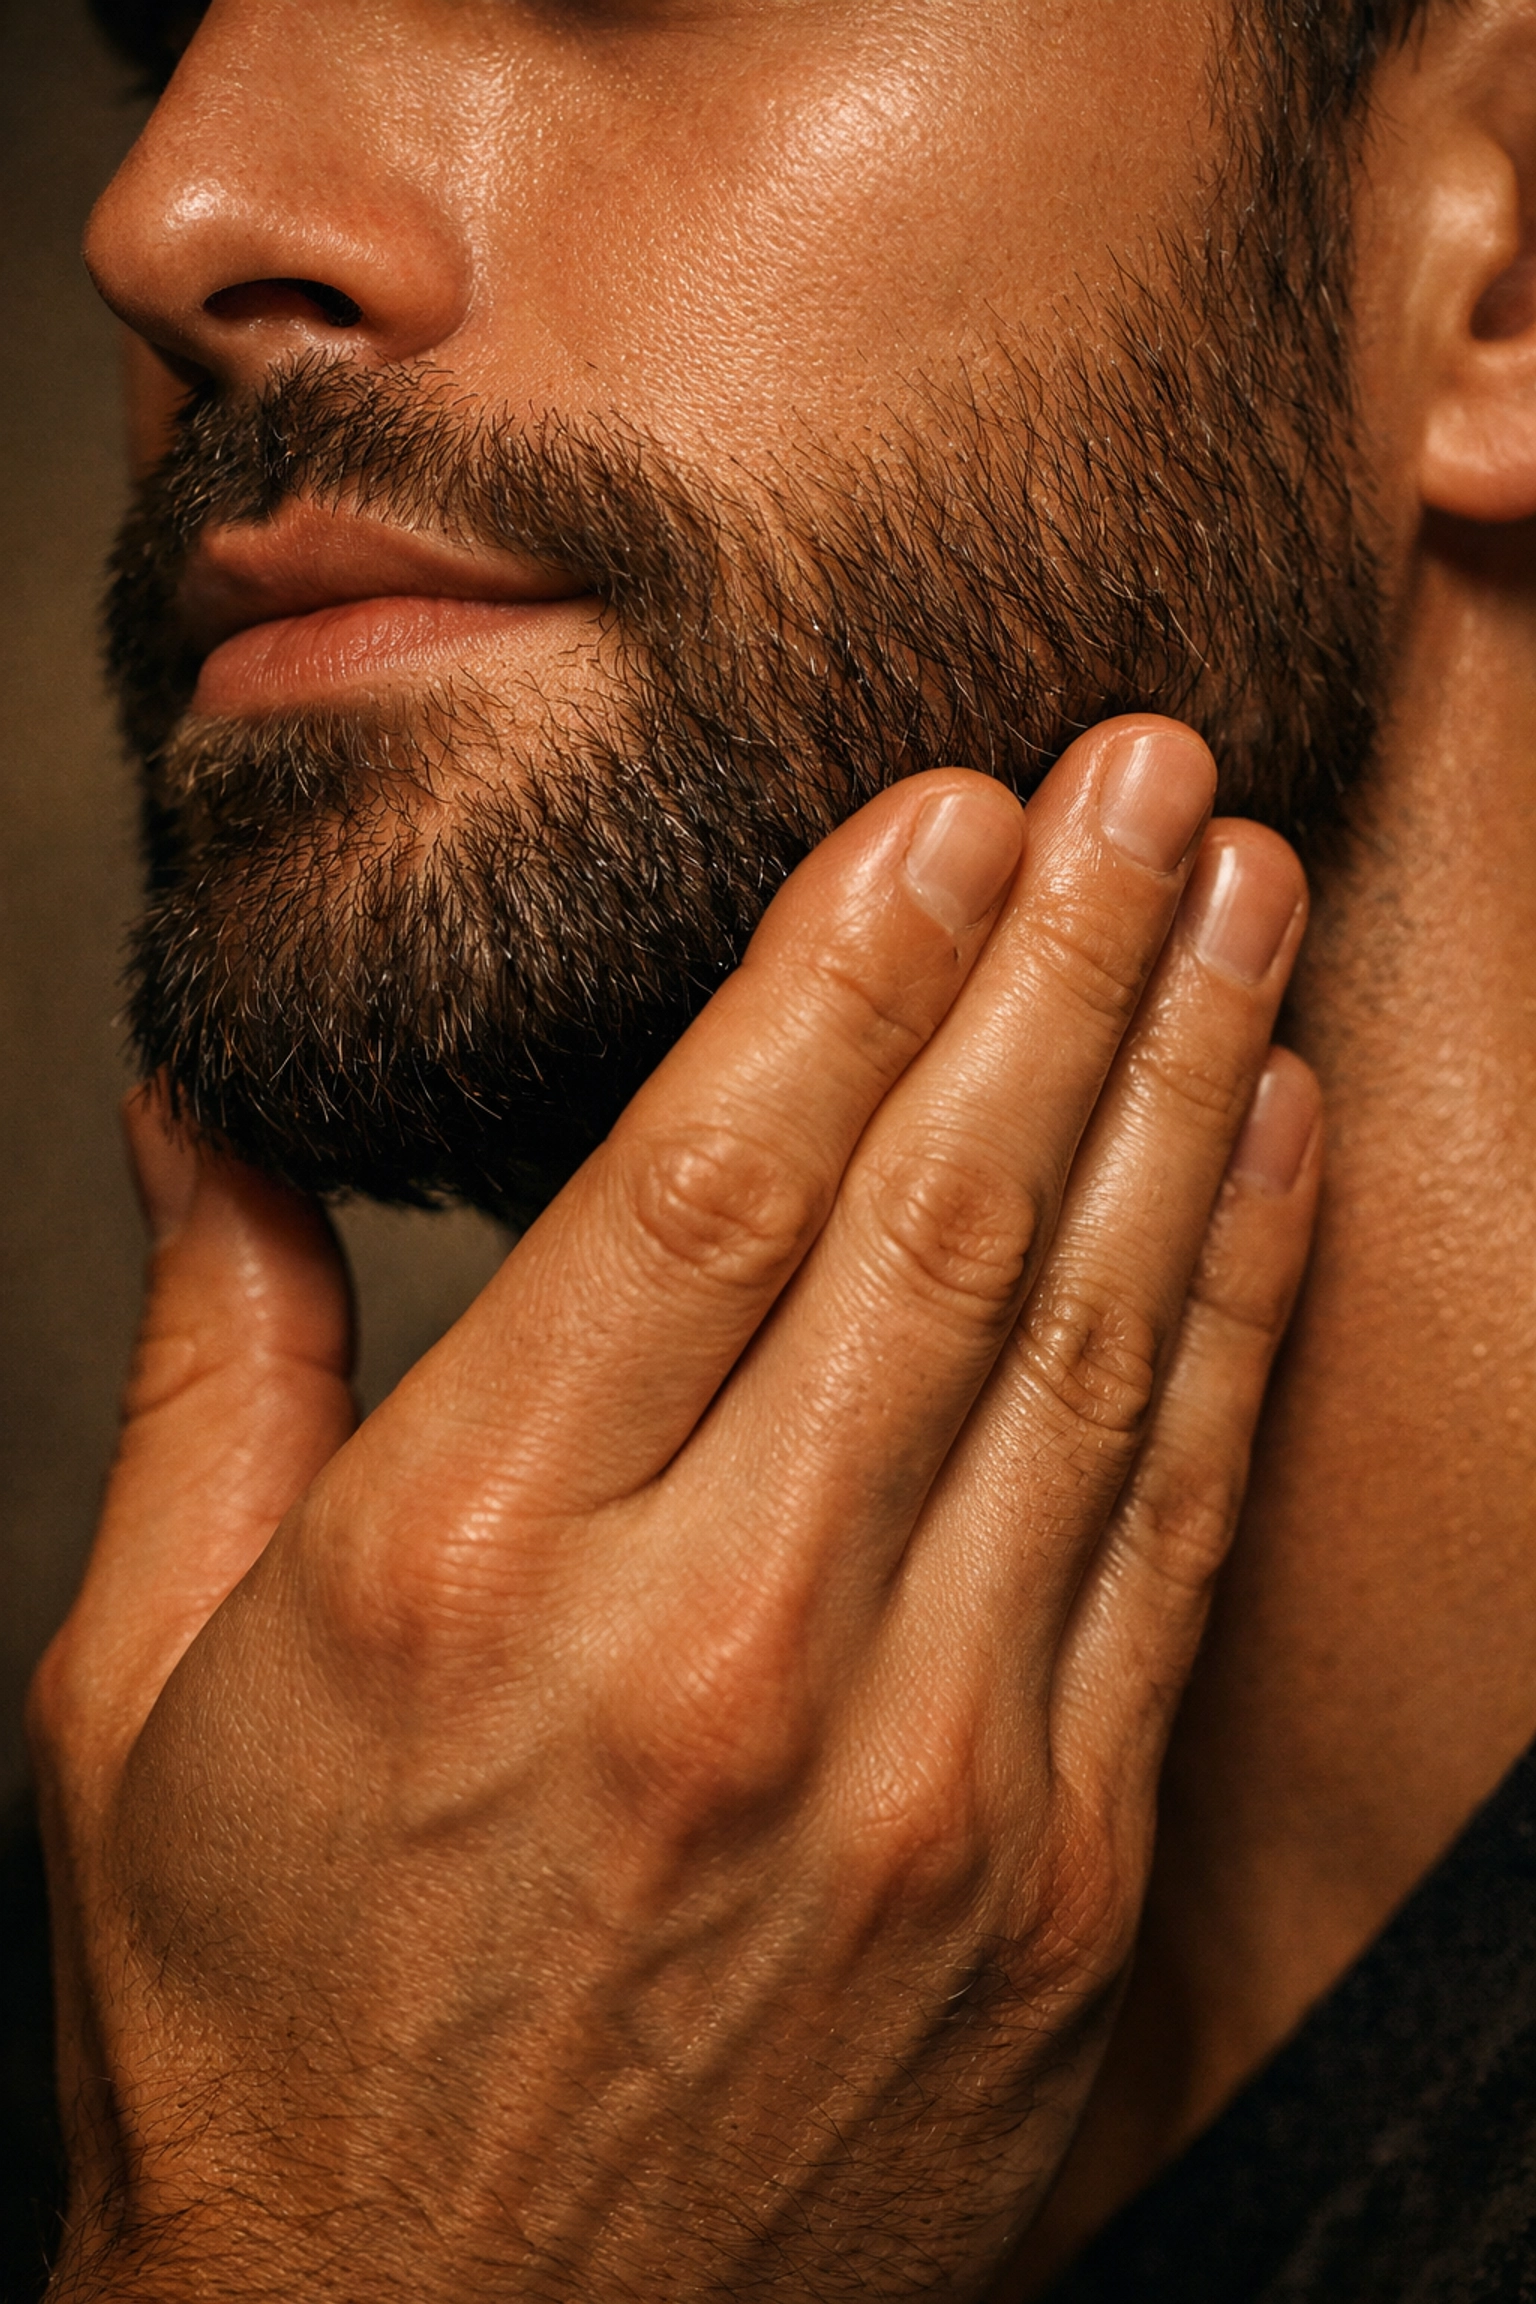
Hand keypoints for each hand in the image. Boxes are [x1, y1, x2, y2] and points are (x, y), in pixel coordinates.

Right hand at [33, 718, 1317, 2301]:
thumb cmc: (266, 2032)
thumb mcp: (140, 1693)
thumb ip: (211, 1362)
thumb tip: (206, 1112)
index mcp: (462, 1572)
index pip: (700, 1180)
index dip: (843, 962)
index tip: (941, 807)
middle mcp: (709, 1652)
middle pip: (930, 1220)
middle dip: (1050, 958)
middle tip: (1137, 764)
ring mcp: (916, 1774)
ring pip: (1086, 1341)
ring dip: (1175, 1084)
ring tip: (1232, 891)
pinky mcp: (1046, 1878)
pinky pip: (1168, 1530)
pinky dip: (1234, 1313)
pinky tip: (1267, 1146)